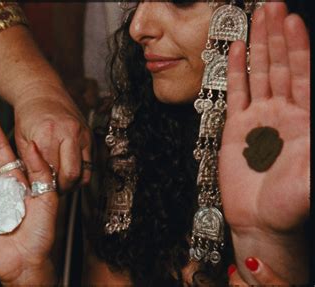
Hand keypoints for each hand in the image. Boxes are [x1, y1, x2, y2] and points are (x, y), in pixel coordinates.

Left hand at [0, 25, 92, 191]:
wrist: (42, 92)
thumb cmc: (28, 115)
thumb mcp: (20, 140)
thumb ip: (28, 164)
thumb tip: (33, 187)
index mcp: (47, 135)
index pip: (50, 173)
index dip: (45, 186)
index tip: (40, 191)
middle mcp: (68, 134)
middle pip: (71, 175)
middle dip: (62, 188)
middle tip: (52, 191)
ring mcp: (82, 134)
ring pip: (84, 172)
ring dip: (73, 183)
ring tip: (60, 183)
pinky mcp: (89, 136)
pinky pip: (90, 163)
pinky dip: (81, 172)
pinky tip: (68, 172)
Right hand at [220, 3, 308, 282]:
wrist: (261, 222)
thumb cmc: (291, 204)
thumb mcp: (314, 174)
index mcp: (305, 120)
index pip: (302, 74)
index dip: (299, 47)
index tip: (293, 21)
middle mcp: (283, 114)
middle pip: (280, 66)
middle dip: (277, 36)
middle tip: (272, 8)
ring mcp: (259, 119)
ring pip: (259, 74)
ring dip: (258, 46)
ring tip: (256, 20)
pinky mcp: (236, 129)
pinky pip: (236, 94)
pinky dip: (237, 72)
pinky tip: (237, 52)